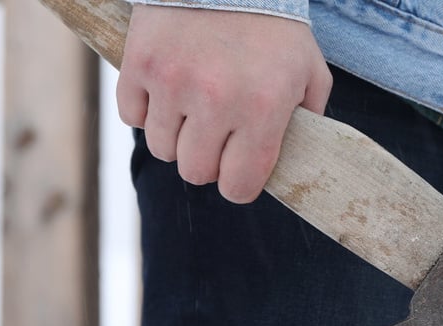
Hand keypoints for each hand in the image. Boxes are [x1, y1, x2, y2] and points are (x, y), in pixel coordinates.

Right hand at [116, 5, 332, 202]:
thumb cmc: (273, 23)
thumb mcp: (309, 68)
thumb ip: (309, 116)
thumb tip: (299, 156)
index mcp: (263, 107)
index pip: (239, 185)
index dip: (238, 186)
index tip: (237, 174)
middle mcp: (217, 99)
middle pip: (195, 172)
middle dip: (207, 161)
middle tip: (216, 136)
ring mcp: (173, 82)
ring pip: (162, 149)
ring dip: (176, 137)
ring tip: (192, 110)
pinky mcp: (140, 63)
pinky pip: (132, 116)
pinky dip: (146, 111)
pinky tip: (166, 92)